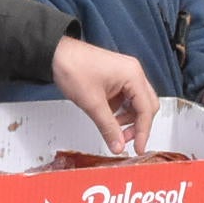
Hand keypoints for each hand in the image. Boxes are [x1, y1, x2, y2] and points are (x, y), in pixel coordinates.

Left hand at [49, 38, 157, 155]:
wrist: (56, 54)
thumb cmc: (73, 68)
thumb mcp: (92, 103)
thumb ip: (108, 127)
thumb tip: (118, 145)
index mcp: (133, 75)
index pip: (146, 109)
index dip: (143, 132)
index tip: (138, 148)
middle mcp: (133, 73)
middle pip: (147, 106)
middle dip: (137, 125)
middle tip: (125, 140)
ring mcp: (125, 74)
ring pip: (136, 103)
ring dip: (128, 119)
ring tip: (114, 129)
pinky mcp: (116, 78)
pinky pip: (125, 98)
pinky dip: (120, 111)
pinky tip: (109, 118)